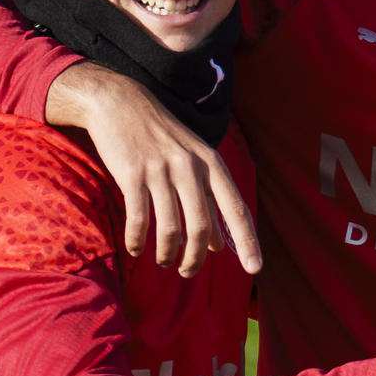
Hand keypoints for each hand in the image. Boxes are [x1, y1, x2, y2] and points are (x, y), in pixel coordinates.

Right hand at [45, 63, 261, 275]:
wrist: (120, 103)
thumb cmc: (161, 137)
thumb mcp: (192, 162)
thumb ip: (208, 201)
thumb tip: (218, 245)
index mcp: (211, 164)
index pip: (236, 209)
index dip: (247, 241)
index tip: (255, 269)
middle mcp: (190, 167)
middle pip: (200, 226)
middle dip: (195, 258)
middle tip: (187, 273)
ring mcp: (160, 170)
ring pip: (170, 228)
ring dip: (167, 253)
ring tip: (164, 262)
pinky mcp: (132, 174)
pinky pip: (139, 219)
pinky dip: (137, 240)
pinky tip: (136, 249)